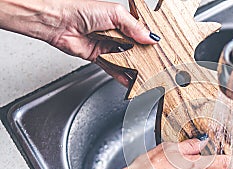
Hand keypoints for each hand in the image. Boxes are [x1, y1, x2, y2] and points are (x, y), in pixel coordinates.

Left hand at [0, 0, 158, 85]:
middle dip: (145, 59)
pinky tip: (131, 81)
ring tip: (146, 78)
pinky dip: (122, 77)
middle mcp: (116, 33)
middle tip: (156, 67)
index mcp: (122, 20)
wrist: (58, 22)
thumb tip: (151, 38)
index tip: (160, 52)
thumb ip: (135, 27)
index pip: (142, 34)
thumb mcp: (115, 13)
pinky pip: (114, 69)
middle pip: (135, 50)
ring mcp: (108, 46)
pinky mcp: (99, 58)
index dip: (150, 43)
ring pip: (126, 61)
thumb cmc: (80, 10)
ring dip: (135, 70)